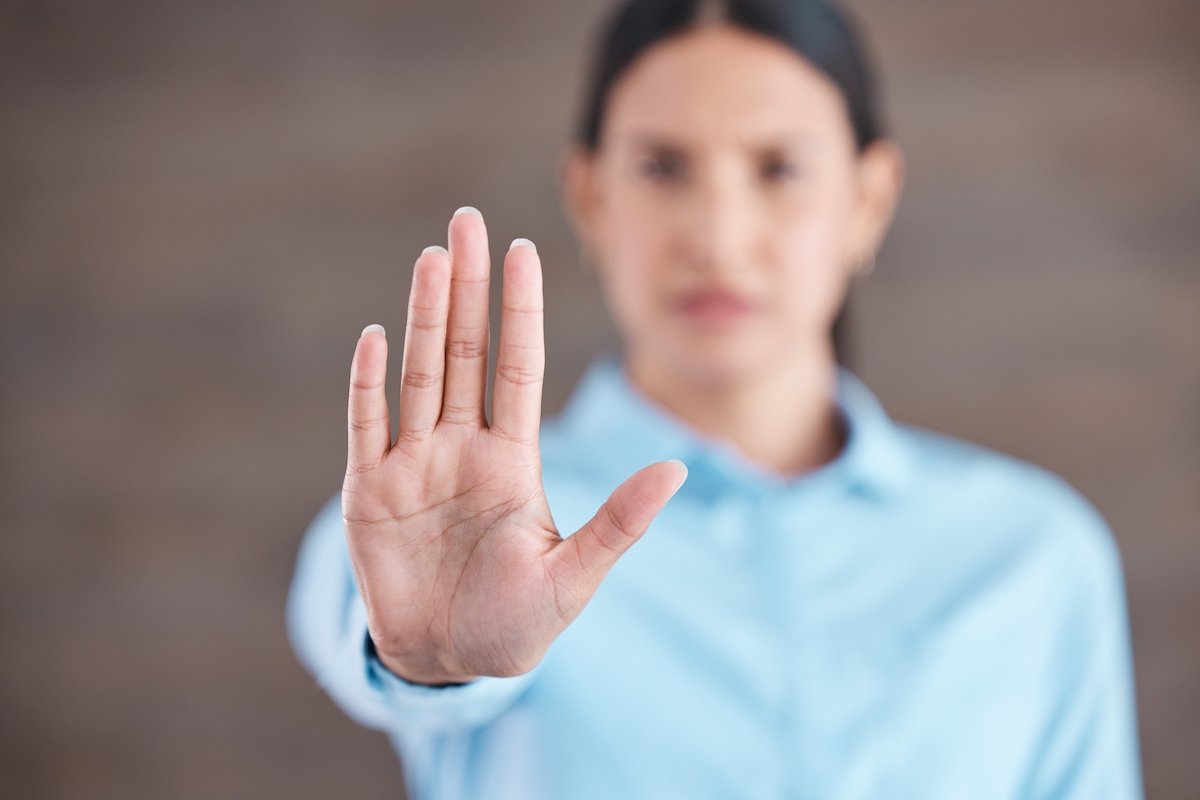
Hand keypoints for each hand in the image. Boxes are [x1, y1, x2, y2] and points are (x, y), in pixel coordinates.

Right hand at [342, 207, 687, 684]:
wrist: (448, 663)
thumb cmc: (516, 624)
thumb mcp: (574, 577)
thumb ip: (619, 523)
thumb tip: (678, 470)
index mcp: (513, 460)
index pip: (519, 367)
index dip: (520, 310)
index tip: (524, 251)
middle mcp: (463, 447)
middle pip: (465, 352)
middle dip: (468, 288)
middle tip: (468, 221)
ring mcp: (414, 464)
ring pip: (419, 373)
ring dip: (423, 316)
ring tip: (432, 257)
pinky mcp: (369, 492)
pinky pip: (366, 425)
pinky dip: (368, 384)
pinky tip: (376, 337)